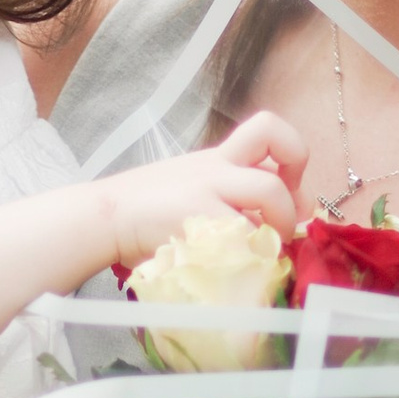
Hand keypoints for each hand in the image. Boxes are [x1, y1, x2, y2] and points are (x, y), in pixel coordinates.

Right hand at [101, 113, 307, 272]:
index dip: (293, 155)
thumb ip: (232, 195)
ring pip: (269, 192)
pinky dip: (251, 255)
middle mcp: (216, 169)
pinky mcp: (194, 219)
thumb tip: (278, 224)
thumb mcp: (193, 186)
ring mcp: (205, 191)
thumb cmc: (149, 212)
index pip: (268, 129)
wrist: (105, 216)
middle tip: (281, 233)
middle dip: (293, 208)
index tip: (289, 185)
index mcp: (219, 158)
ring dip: (278, 229)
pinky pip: (243, 234)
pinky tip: (239, 268)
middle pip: (277, 170)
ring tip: (264, 252)